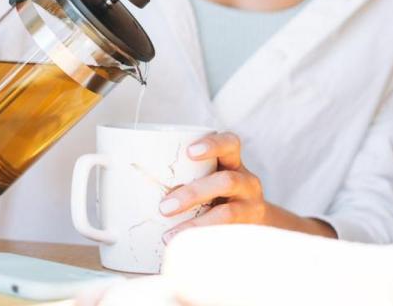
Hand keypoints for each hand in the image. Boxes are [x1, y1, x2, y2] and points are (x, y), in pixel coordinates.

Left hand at [158, 132, 336, 242]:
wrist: (255, 222)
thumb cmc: (219, 195)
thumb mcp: (209, 177)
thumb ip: (185, 176)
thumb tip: (136, 186)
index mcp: (232, 163)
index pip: (230, 144)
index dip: (212, 145)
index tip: (190, 152)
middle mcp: (246, 182)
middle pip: (226, 181)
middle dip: (193, 194)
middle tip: (164, 207)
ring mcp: (251, 207)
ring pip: (228, 213)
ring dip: (197, 224)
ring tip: (171, 236)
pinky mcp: (249, 231)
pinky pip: (229, 237)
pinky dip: (206, 242)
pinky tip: (189, 249)